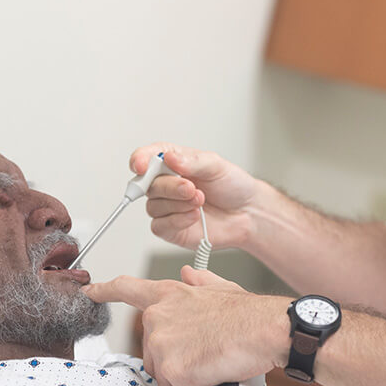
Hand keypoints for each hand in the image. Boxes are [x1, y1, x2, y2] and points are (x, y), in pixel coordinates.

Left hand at [84, 266, 287, 385]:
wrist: (265, 329)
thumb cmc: (249, 314)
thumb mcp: (221, 289)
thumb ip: (200, 283)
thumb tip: (189, 275)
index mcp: (169, 294)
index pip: (127, 289)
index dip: (105, 290)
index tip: (89, 291)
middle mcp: (158, 315)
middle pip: (152, 354)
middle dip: (176, 363)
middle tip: (205, 359)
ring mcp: (162, 342)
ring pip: (165, 377)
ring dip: (187, 381)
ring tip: (213, 367)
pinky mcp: (172, 367)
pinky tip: (215, 380)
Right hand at [129, 143, 263, 250]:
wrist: (247, 213)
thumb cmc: (232, 186)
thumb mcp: (216, 165)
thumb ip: (192, 161)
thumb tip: (169, 157)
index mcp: (172, 162)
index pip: (146, 157)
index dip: (139, 160)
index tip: (141, 165)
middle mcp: (166, 184)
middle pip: (147, 184)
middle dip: (170, 187)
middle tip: (191, 188)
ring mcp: (167, 207)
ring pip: (153, 206)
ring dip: (178, 204)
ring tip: (200, 201)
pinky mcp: (170, 228)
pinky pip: (159, 226)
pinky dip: (177, 221)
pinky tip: (195, 215)